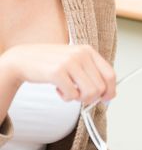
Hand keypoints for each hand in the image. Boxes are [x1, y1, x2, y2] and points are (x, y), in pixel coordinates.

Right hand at [1, 44, 115, 103]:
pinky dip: (66, 98)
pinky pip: (72, 95)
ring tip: (69, 91)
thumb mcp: (75, 60)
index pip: (110, 74)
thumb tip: (108, 94)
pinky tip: (58, 89)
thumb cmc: (52, 62)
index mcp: (88, 51)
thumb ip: (91, 73)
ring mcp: (69, 63)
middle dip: (91, 97)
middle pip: (100, 87)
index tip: (106, 99)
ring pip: (89, 93)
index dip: (110, 90)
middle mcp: (81, 55)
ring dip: (79, 98)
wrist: (24, 58)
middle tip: (79, 94)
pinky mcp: (57, 73)